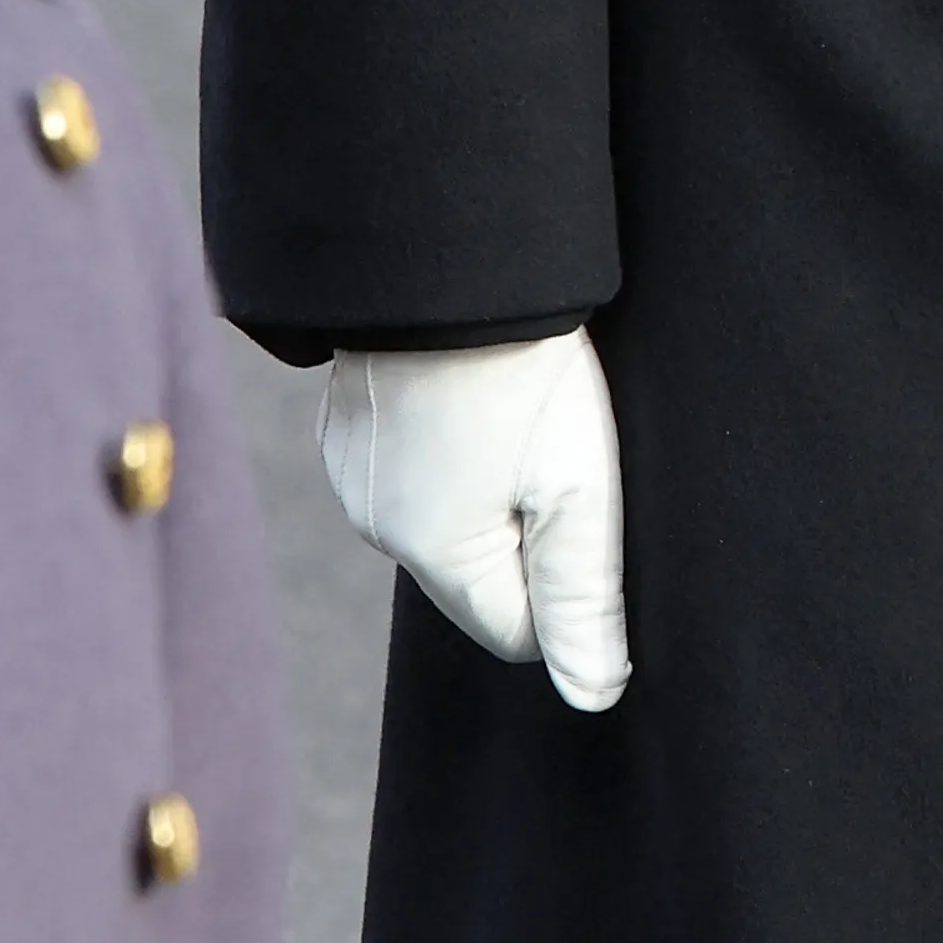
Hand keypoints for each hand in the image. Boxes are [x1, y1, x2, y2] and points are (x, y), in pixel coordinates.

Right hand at [318, 334, 627, 711]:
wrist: (448, 248)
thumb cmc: (523, 368)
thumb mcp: (578, 486)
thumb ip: (585, 599)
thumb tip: (595, 695)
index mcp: (431, 551)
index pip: (516, 630)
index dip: (567, 586)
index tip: (585, 503)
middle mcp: (376, 524)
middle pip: (479, 574)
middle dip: (526, 533)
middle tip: (558, 452)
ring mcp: (353, 470)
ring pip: (448, 519)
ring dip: (490, 489)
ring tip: (518, 413)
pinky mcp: (348, 423)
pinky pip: (415, 470)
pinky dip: (453, 448)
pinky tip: (475, 394)